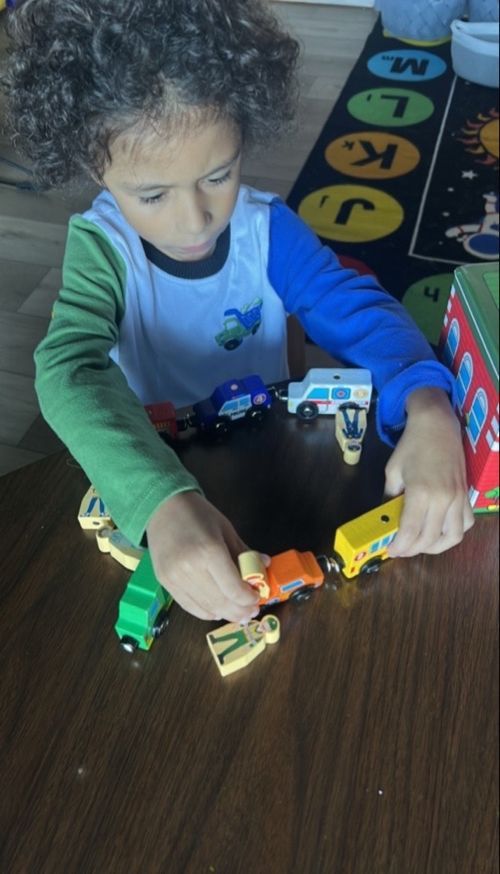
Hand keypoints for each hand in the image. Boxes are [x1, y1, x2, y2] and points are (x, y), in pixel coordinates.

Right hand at [146, 491, 260, 621]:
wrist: (162, 508)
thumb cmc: (198, 514)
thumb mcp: (226, 529)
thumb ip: (244, 552)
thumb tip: (265, 565)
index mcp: (209, 551)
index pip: (233, 589)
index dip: (249, 599)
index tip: (257, 599)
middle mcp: (190, 568)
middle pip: (221, 602)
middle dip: (240, 611)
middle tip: (251, 612)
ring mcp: (175, 578)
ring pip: (206, 608)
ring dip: (225, 614)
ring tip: (238, 613)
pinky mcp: (165, 583)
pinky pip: (189, 606)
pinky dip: (206, 612)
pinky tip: (218, 610)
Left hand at [384, 388, 473, 557]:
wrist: (437, 425)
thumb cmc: (412, 446)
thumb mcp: (393, 472)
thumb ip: (390, 498)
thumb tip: (386, 519)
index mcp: (421, 492)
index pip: (411, 531)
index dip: (400, 546)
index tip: (390, 551)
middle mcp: (443, 498)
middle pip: (430, 538)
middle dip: (413, 549)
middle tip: (401, 549)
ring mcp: (458, 498)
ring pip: (453, 536)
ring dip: (436, 547)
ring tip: (420, 545)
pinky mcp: (466, 495)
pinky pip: (466, 523)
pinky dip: (454, 533)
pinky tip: (440, 531)